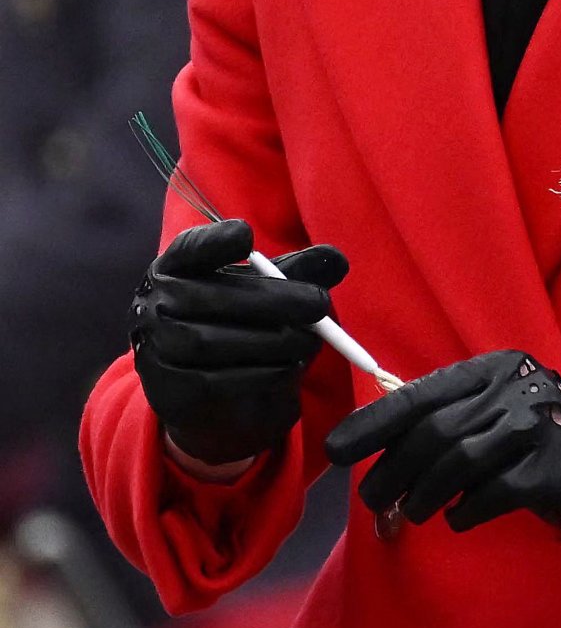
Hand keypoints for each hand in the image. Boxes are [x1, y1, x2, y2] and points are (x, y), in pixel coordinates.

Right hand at [129, 217, 348, 465]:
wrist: (198, 387)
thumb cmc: (231, 319)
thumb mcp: (257, 288)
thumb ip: (293, 271)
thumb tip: (337, 260)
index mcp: (175, 267)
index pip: (189, 248)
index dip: (213, 241)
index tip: (247, 235)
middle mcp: (156, 304)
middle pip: (213, 298)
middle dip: (274, 300)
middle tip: (319, 304)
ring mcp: (157, 349)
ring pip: (214, 343)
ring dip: (271, 341)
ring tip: (310, 340)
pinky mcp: (168, 391)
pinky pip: (215, 382)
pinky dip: (259, 374)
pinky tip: (288, 367)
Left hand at [325, 348, 560, 540]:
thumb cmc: (546, 441)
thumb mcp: (501, 413)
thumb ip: (453, 418)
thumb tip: (381, 448)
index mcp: (495, 369)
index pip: (421, 393)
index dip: (375, 422)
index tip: (337, 448)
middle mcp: (515, 388)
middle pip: (433, 431)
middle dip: (392, 471)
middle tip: (373, 502)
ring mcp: (536, 426)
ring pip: (455, 463)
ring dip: (423, 495)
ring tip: (412, 514)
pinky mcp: (551, 470)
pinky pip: (490, 494)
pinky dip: (465, 511)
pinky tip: (461, 519)